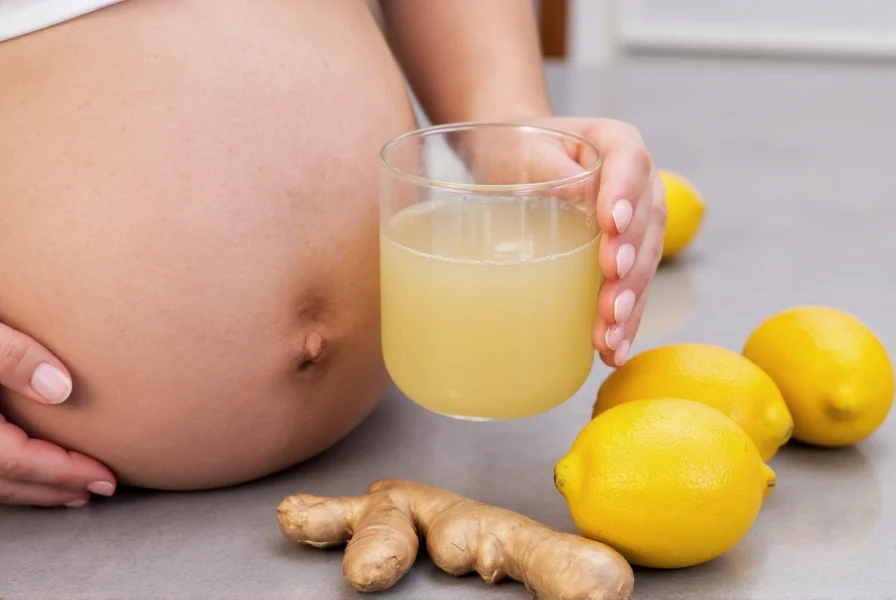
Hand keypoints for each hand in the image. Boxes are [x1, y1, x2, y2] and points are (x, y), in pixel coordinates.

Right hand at [0, 322, 115, 506]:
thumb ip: (11, 354)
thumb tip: (62, 389)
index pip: (14, 460)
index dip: (61, 472)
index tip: (103, 475)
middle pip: (1, 481)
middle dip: (51, 489)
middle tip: (96, 489)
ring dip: (27, 488)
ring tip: (67, 489)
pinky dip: (3, 475)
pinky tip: (24, 466)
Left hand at [525, 117, 665, 367]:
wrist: (511, 160)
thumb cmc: (515, 148)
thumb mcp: (522, 148)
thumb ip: (546, 165)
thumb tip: (573, 200)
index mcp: (615, 142)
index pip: (630, 161)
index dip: (626, 194)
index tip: (613, 225)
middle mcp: (635, 182)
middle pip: (646, 222)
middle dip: (631, 268)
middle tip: (611, 300)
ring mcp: (633, 221)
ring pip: (645, 262)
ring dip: (631, 303)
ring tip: (609, 337)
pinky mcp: (620, 255)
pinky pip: (631, 287)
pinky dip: (623, 321)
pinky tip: (612, 350)